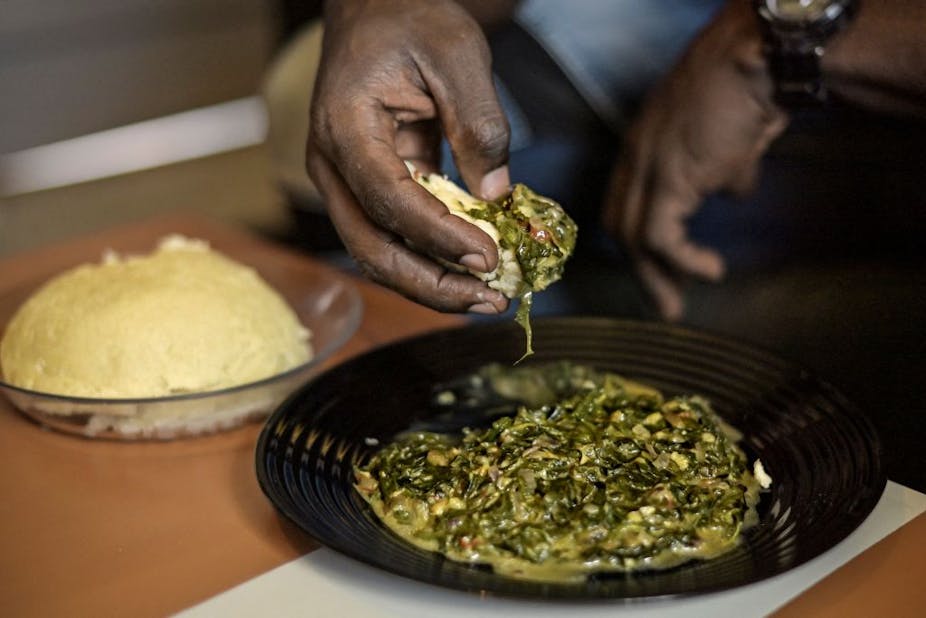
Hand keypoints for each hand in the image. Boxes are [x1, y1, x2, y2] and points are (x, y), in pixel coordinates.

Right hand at [307, 0, 511, 313]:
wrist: (377, 9)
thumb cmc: (410, 19)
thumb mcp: (457, 54)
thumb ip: (479, 123)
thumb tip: (496, 197)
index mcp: (345, 127)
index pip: (387, 197)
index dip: (436, 235)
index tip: (486, 256)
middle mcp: (333, 164)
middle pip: (371, 247)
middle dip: (431, 284)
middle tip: (489, 299)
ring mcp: (346, 182)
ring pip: (378, 253)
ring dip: (430, 283)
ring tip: (486, 298)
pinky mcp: (369, 188)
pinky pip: (394, 237)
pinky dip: (431, 260)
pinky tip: (470, 271)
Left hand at [602, 1, 788, 320]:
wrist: (756, 59)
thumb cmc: (750, 89)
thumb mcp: (733, 138)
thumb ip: (725, 169)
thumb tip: (734, 192)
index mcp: (644, 146)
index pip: (624, 202)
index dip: (638, 239)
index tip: (660, 267)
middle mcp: (636, 157)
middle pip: (620, 225)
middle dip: (641, 269)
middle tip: (665, 301)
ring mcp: (648, 167)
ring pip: (632, 237)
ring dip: (655, 277)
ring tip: (676, 304)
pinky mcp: (669, 179)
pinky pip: (659, 236)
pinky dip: (683, 260)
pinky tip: (709, 269)